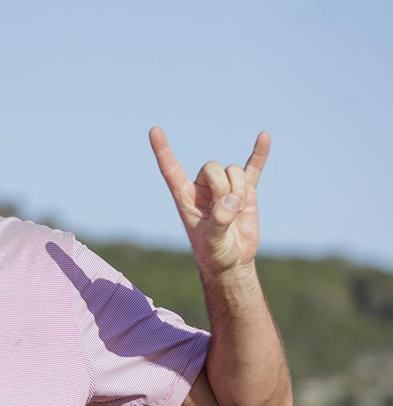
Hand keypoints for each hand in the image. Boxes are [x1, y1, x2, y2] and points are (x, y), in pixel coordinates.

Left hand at [149, 127, 270, 278]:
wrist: (232, 261)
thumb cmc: (214, 252)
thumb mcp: (211, 240)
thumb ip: (220, 219)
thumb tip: (234, 198)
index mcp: (185, 197)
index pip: (170, 169)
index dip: (162, 150)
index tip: (154, 130)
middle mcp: (203, 188)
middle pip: (213, 167)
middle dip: (223, 186)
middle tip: (225, 210)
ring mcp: (225, 187)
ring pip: (233, 171)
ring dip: (239, 189)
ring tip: (237, 211)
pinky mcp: (246, 191)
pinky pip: (253, 168)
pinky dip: (259, 154)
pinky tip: (264, 136)